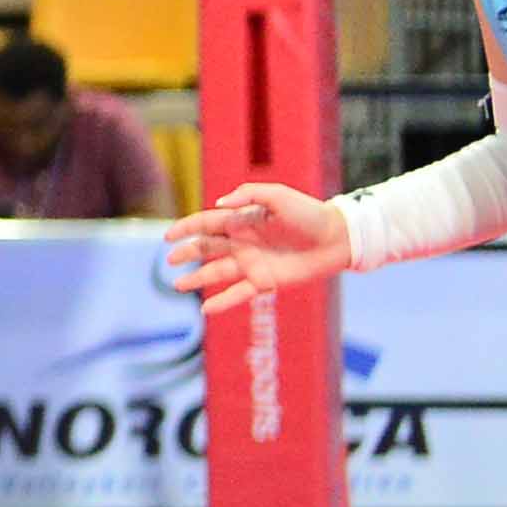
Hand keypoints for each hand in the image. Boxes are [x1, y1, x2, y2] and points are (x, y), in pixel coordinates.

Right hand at [161, 182, 352, 310]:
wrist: (337, 238)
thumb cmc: (308, 213)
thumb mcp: (277, 195)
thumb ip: (247, 196)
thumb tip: (219, 204)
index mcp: (242, 220)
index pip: (206, 224)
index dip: (186, 229)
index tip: (169, 236)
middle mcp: (243, 243)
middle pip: (206, 248)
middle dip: (186, 253)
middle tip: (169, 260)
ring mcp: (253, 264)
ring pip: (217, 273)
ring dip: (197, 279)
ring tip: (177, 286)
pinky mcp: (266, 282)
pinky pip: (240, 294)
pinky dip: (223, 302)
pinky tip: (206, 310)